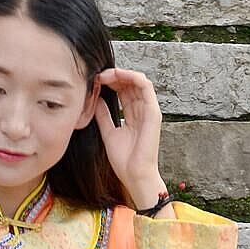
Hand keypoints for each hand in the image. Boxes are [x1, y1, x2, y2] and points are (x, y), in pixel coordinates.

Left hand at [92, 67, 166, 206]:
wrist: (134, 175)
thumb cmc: (124, 160)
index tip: (95, 81)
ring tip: (105, 74)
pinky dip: (132, 76)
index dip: (110, 82)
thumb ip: (103, 116)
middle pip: (130, 84)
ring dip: (121, 73)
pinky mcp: (153, 111)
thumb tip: (96, 99)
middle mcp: (142, 110)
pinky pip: (145, 86)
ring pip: (137, 81)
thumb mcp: (108, 133)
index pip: (123, 91)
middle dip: (114, 76)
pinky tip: (117, 75)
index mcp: (133, 115)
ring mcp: (149, 110)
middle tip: (98, 75)